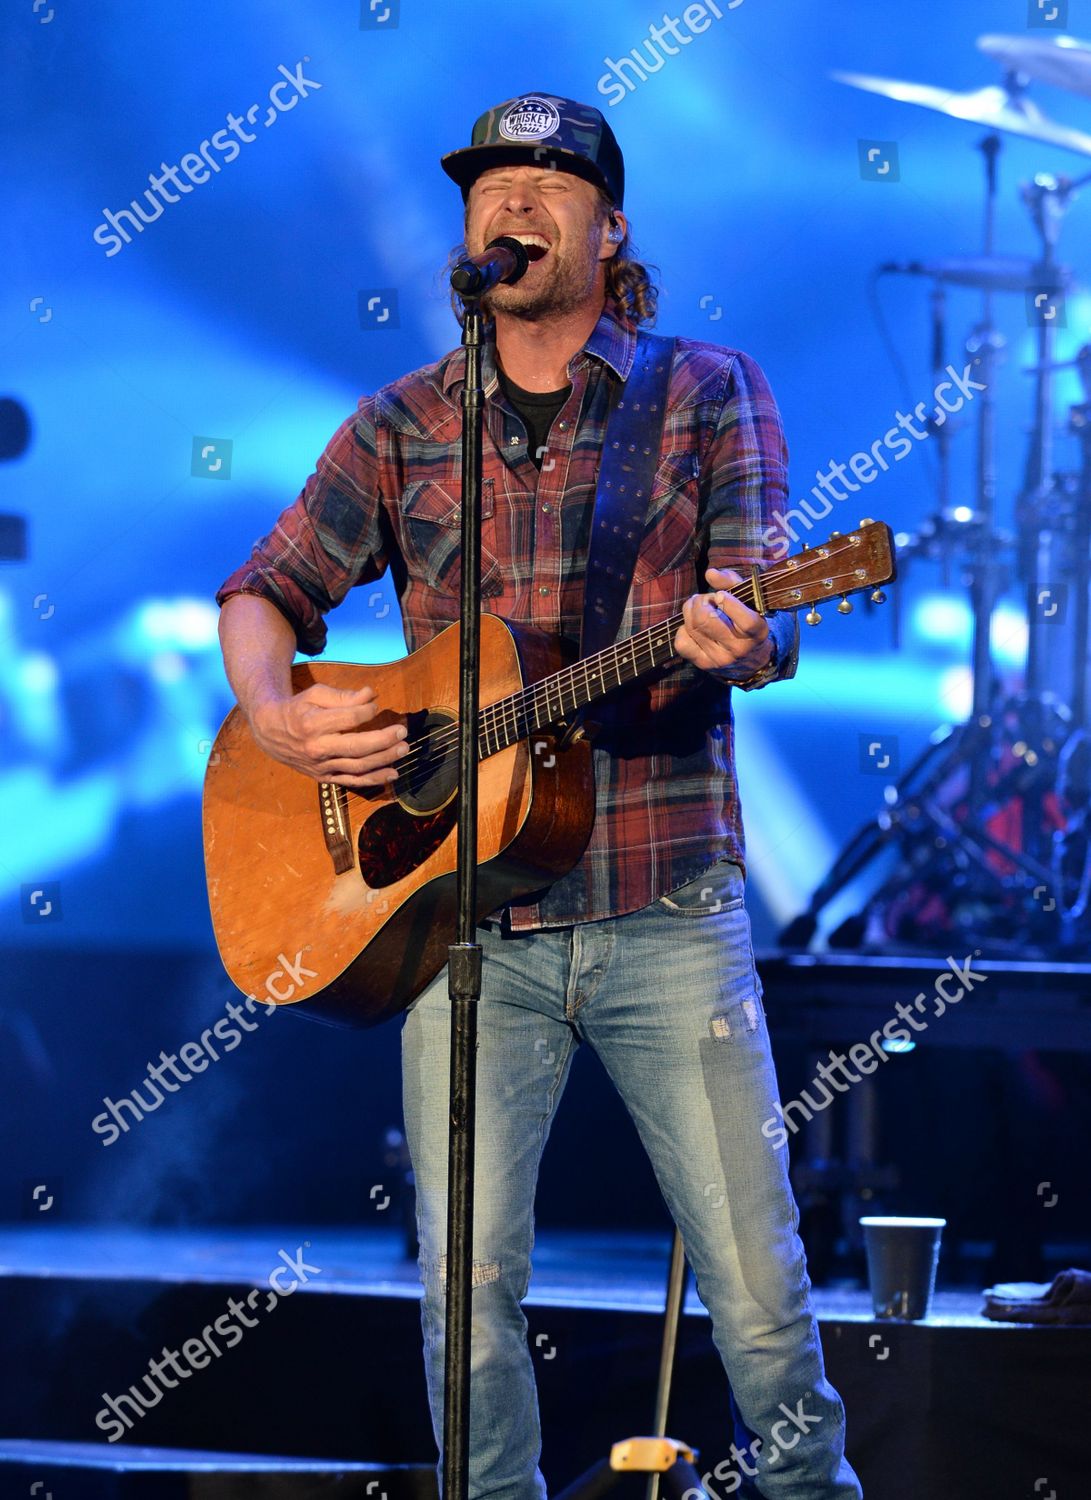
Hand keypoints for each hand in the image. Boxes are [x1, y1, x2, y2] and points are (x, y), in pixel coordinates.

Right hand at [250, 682, 408, 787]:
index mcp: (313, 724)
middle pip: (357, 747)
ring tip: (403, 749)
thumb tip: (371, 695)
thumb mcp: (315, 694)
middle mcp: (317, 748)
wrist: (270, 732)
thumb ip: (343, 696)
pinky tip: (392, 774)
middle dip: (383, 740)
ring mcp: (321, 766)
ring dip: (383, 759)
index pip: (348, 718)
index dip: (367, 711)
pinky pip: (352, 781)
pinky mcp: (324, 778)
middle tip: (402, 732)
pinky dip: (374, 779)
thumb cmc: (297, 708)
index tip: (375, 706)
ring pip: (357, 766)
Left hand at [674, 566, 772, 677]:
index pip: (745, 621)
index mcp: (756, 632)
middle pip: (705, 620)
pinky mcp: (703, 664)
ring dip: (691, 611)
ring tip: (700, 609)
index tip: (721, 595)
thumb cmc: (747, 621)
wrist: (751, 661)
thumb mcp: (748, 600)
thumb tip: (709, 573)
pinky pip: (682, 642)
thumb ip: (731, 582)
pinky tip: (693, 627)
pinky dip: (684, 629)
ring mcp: (719, 659)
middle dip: (700, 601)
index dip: (728, 603)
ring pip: (692, 627)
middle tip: (706, 599)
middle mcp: (738, 648)